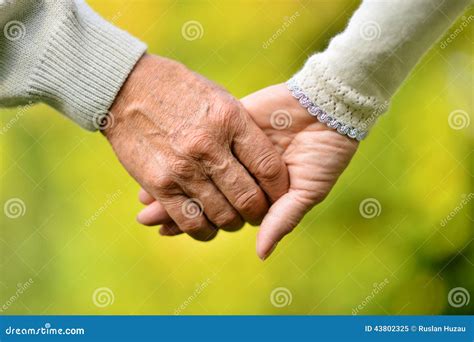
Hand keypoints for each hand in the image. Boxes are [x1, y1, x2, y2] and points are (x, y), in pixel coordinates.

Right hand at [103, 55, 288, 240]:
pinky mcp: (159, 184)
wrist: (128, 88)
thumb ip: (243, 131)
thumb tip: (265, 164)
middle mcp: (209, 146)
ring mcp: (183, 168)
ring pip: (222, 216)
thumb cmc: (181, 91)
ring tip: (232, 219)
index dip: (279, 189)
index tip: (278, 195)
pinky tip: (208, 227)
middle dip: (259, 213)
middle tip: (256, 214)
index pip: (269, 168)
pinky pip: (191, 222)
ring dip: (232, 223)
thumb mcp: (219, 99)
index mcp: (230, 120)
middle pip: (248, 199)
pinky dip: (204, 231)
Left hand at [137, 83, 357, 257]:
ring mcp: (234, 148)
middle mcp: (239, 171)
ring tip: (146, 200)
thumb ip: (281, 219)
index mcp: (256, 191)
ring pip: (198, 169)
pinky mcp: (232, 122)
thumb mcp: (306, 192)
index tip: (167, 231)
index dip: (196, 221)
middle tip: (148, 220)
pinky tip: (160, 162)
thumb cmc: (325, 155)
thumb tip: (261, 253)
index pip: (219, 211)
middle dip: (176, 206)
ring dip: (173, 183)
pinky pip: (203, 141)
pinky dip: (183, 153)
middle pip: (202, 192)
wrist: (332, 110)